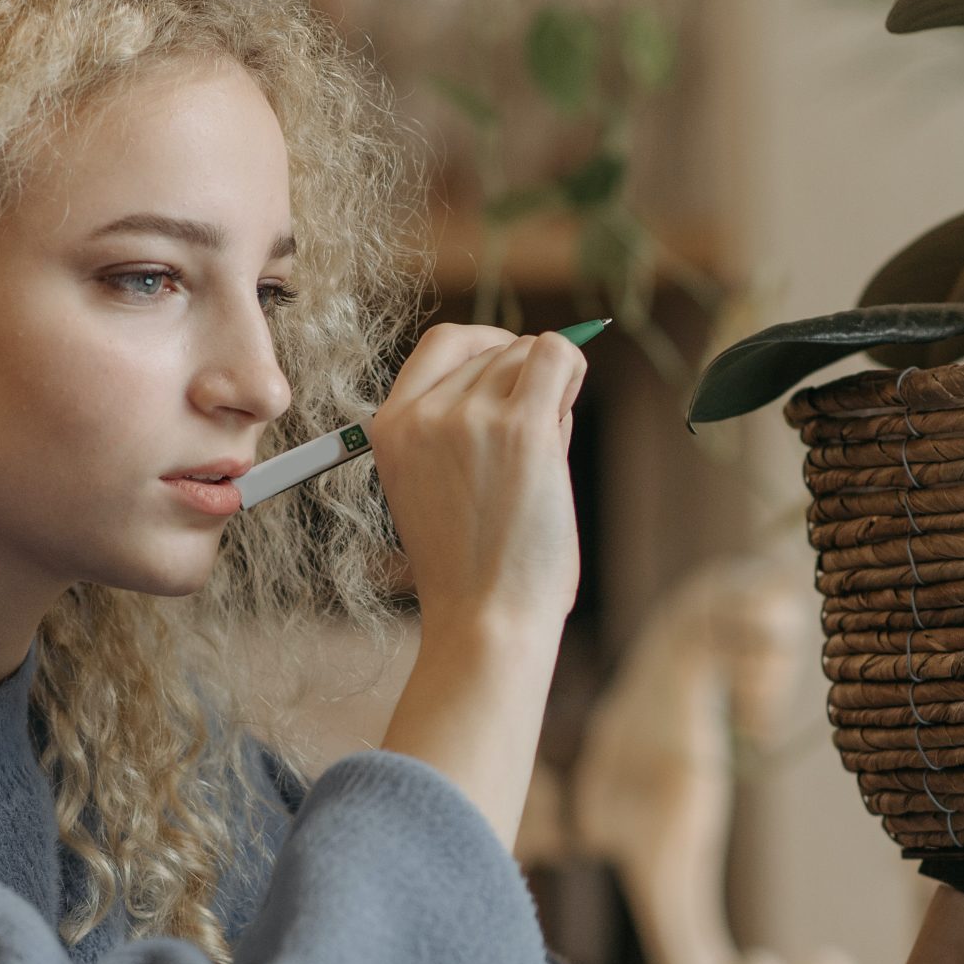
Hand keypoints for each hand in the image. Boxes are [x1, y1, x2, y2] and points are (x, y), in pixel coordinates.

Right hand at [367, 322, 589, 631]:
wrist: (485, 619)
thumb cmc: (472, 568)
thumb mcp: (434, 485)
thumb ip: (464, 424)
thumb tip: (530, 360)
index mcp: (390, 428)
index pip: (442, 344)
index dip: (486, 347)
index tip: (512, 370)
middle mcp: (424, 415)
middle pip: (491, 349)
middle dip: (523, 378)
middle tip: (535, 439)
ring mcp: (470, 418)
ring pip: (528, 353)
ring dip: (550, 388)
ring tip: (545, 452)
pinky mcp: (520, 428)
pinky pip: (557, 356)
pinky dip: (572, 367)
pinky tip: (569, 401)